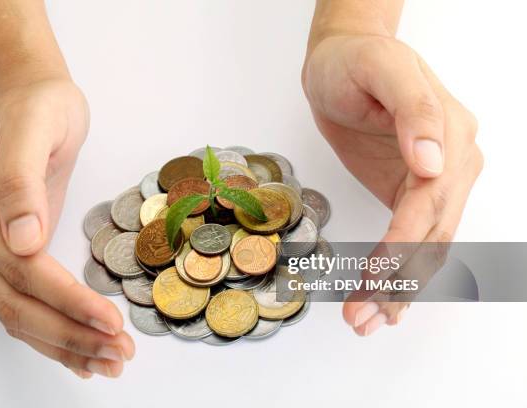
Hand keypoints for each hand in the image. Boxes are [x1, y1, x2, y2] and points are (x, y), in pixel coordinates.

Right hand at [0, 79, 133, 377]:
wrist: (31, 99)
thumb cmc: (38, 107)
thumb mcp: (35, 127)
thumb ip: (21, 181)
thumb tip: (21, 240)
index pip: (21, 271)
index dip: (66, 300)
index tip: (108, 321)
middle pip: (16, 304)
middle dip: (70, 334)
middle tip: (119, 353)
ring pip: (17, 314)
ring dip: (64, 344)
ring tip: (109, 362)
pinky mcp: (4, 255)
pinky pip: (22, 303)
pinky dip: (52, 332)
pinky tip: (80, 352)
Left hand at [302, 34, 482, 334]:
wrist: (340, 60)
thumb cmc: (356, 60)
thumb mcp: (382, 68)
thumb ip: (413, 110)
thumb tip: (433, 161)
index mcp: (451, 137)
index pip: (430, 202)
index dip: (403, 243)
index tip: (378, 276)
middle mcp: (452, 165)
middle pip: (430, 234)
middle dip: (397, 280)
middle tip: (360, 316)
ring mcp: (434, 181)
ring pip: (424, 246)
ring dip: (398, 289)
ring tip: (365, 322)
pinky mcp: (410, 192)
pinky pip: (412, 239)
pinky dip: (399, 273)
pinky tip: (384, 302)